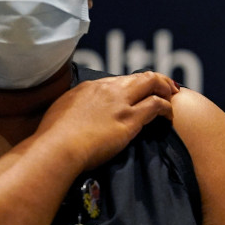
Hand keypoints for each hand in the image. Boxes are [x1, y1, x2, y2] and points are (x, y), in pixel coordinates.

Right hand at [37, 71, 178, 170]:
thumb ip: (74, 108)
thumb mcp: (61, 112)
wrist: (57, 148)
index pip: (119, 81)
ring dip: (165, 90)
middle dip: (157, 80)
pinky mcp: (129, 119)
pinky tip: (169, 115)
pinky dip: (166, 108)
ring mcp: (120, 103)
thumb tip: (76, 113)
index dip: (134, 85)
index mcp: (90, 87)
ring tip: (172, 98)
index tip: (139, 92)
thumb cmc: (52, 137)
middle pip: (139, 77)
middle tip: (167, 88)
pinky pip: (156, 105)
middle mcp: (107, 90)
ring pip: (152, 84)